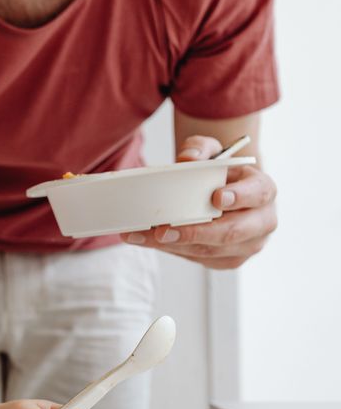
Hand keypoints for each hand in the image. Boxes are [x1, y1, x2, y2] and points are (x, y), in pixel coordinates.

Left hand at [121, 135, 277, 268]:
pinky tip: (149, 241)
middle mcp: (262, 222)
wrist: (223, 192)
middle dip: (195, 233)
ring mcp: (247, 245)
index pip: (258, 194)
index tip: (217, 197)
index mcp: (263, 190)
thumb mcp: (212, 152)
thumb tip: (188, 158)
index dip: (240, 196)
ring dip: (174, 245)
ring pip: (210, 251)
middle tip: (163, 230)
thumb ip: (201, 148)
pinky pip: (199, 259)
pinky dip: (172, 250)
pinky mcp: (228, 260)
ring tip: (143, 236)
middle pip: (232, 232)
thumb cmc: (221, 173)